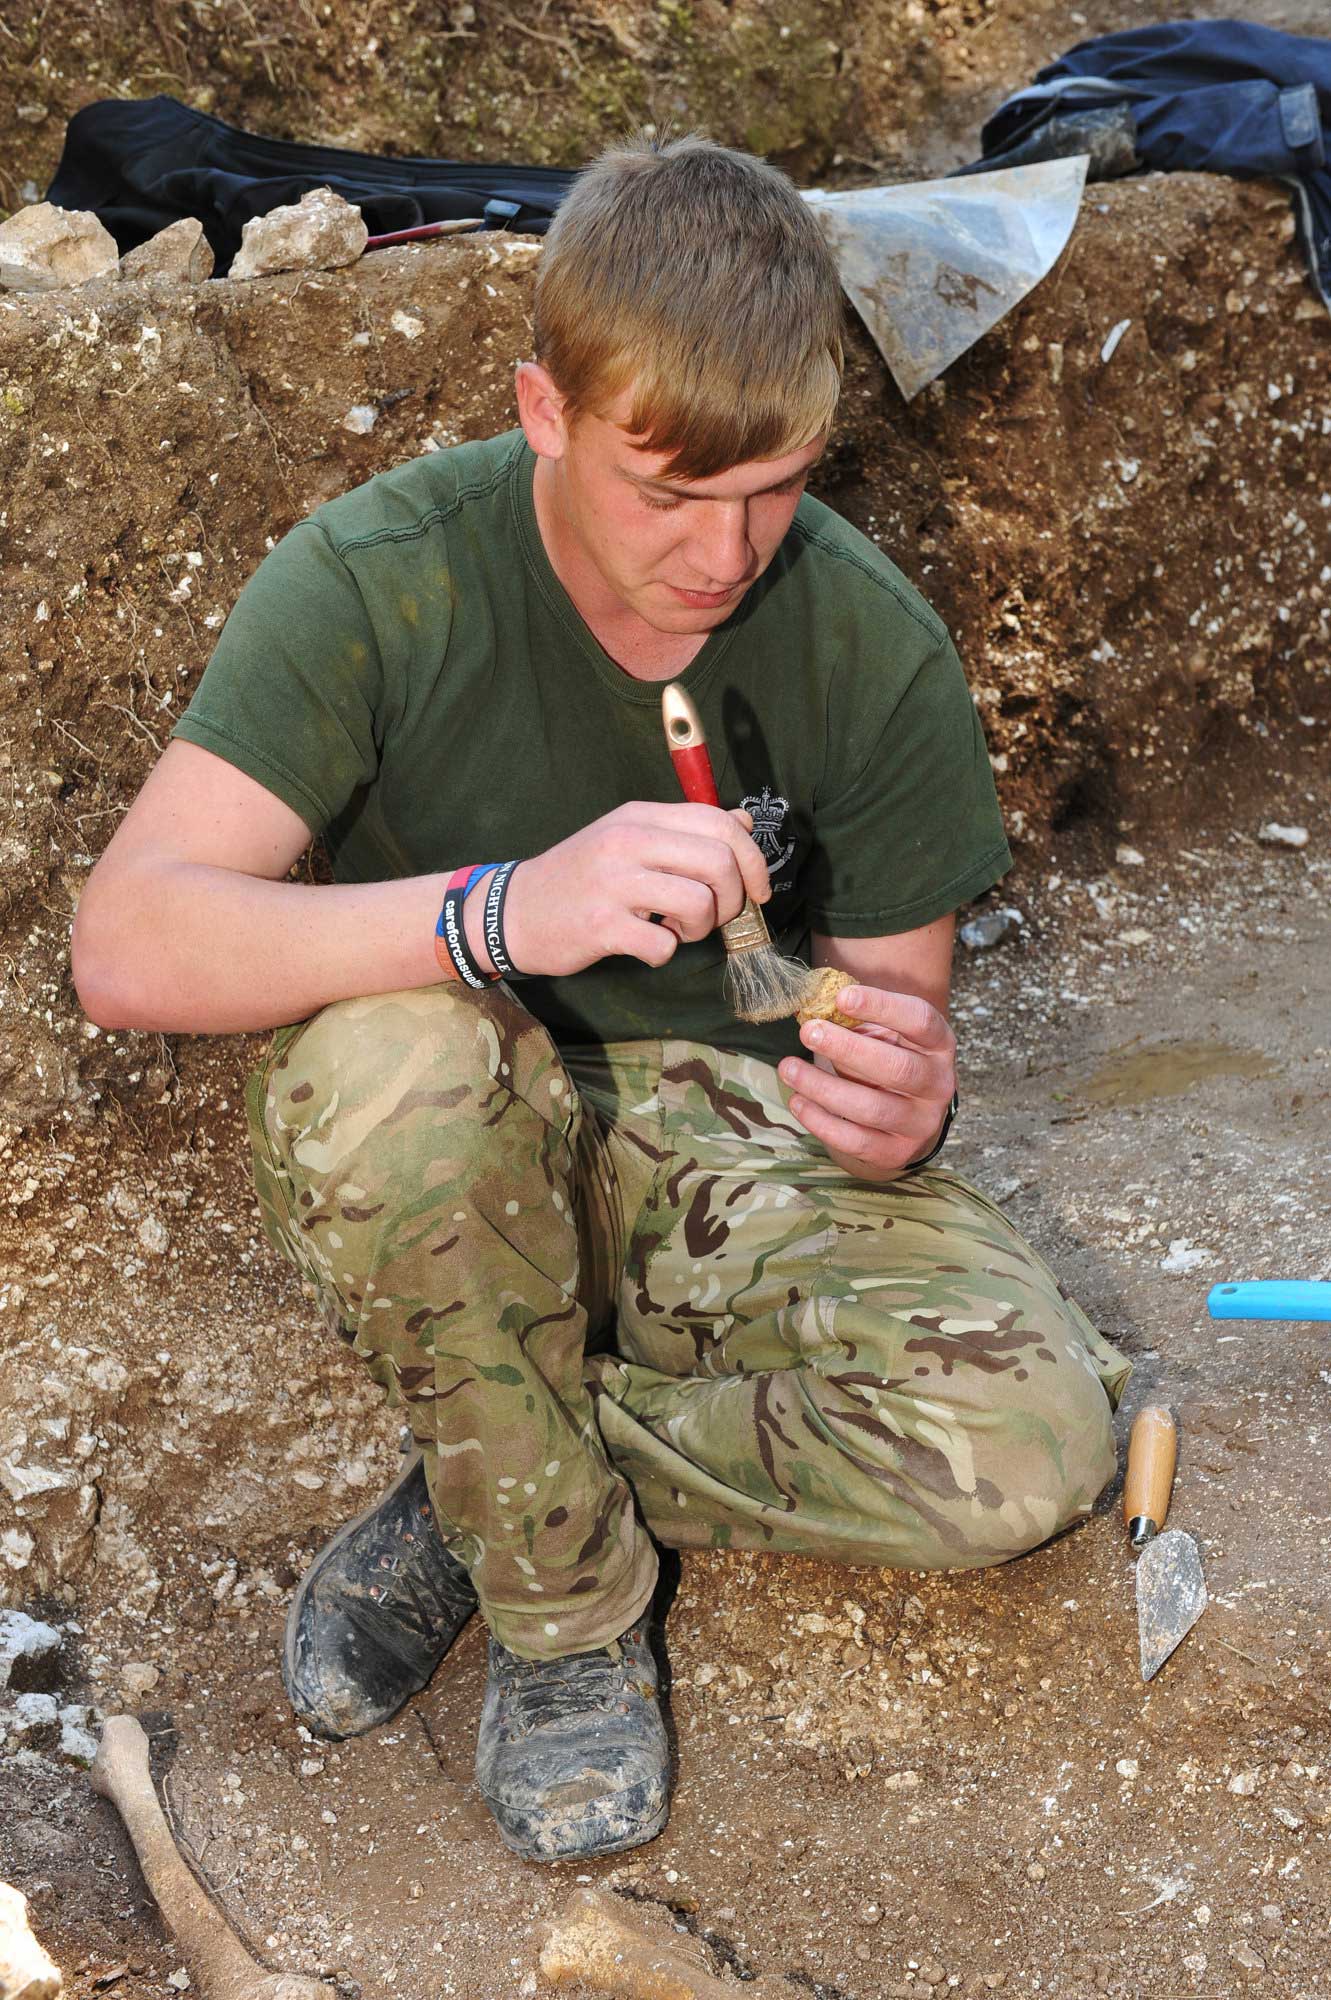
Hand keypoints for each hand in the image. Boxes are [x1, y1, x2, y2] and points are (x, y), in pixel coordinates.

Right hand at [495, 802, 770, 977]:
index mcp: (639, 817)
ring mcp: (613, 883)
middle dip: (732, 900)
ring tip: (675, 931)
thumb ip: (681, 830)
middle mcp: (628, 842)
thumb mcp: (626, 837)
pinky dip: (663, 954)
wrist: (513, 911)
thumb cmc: (578, 877)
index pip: (720, 823)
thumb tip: (741, 822)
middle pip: (719, 862)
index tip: (757, 891)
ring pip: (699, 904)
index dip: (753, 860)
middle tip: (712, 917)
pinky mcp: (602, 926)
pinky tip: (644, 947)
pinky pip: (663, 945)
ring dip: (699, 929)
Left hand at [778, 984, 955, 1178]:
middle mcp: (938, 1084)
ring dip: (823, 1087)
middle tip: (808, 1033)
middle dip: (847, 1049)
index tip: (842, 997)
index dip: (882, 1006)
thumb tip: (815, 1007)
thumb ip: (858, 1019)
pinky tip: (797, 1101)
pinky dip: (820, 1121)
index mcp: (939, 1045)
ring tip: (788, 1068)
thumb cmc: (888, 1060)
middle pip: (897, 1068)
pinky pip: (855, 1140)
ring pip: (871, 1108)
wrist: (908, 1117)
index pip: (920, 1020)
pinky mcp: (896, 1153)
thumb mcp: (885, 1034)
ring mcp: (921, 1123)